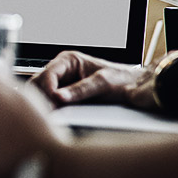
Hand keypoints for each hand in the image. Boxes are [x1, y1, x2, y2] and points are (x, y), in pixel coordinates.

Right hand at [30, 51, 155, 107]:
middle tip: (48, 114)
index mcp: (68, 60)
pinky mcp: (65, 95)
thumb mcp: (102, 84)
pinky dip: (50, 109)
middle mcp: (62, 70)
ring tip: (50, 117)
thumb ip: (80, 90)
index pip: (47, 74)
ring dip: (44, 104)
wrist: (138, 88)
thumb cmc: (123, 81)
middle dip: (41, 98)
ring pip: (41, 93)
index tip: (52, 104)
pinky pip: (50, 101)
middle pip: (39, 83)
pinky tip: (55, 117)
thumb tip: (58, 98)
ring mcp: (62, 83)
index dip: (46, 90)